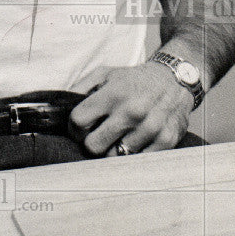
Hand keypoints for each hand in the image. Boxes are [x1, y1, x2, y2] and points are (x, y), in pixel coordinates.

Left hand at [69, 63, 193, 155]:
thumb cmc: (133, 79)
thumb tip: (60, 106)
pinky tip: (133, 142)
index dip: (74, 128)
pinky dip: (132, 155)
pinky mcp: (166, 141)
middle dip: (91, 143)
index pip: (79, 121)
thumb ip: (81, 88)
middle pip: (94, 146)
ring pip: (116, 157)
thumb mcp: (105, 74)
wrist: (174, 80)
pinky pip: (138, 161)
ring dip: (113, 149)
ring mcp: (150, 128)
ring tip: (117, 138)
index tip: (78, 129)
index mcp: (114, 93)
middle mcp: (132, 111)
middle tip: (96, 137)